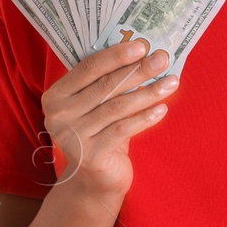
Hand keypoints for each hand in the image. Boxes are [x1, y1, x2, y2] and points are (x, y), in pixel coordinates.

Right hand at [40, 40, 177, 201]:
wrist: (95, 180)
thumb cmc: (100, 133)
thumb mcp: (97, 105)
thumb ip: (107, 81)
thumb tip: (143, 53)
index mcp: (55, 96)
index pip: (88, 68)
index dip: (116, 55)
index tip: (142, 45)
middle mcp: (58, 116)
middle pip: (105, 86)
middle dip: (138, 70)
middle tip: (162, 58)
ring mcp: (72, 137)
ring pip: (117, 107)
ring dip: (148, 92)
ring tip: (171, 82)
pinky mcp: (89, 156)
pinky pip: (123, 130)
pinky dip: (145, 118)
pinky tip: (163, 109)